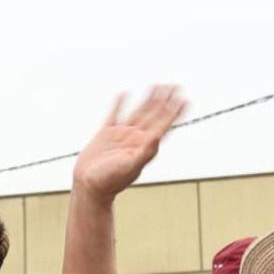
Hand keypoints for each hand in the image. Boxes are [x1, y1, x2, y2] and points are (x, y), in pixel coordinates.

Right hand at [70, 86, 187, 201]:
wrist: (89, 187)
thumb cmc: (109, 181)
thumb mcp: (129, 166)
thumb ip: (144, 152)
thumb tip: (157, 137)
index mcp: (144, 146)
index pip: (163, 124)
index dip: (175, 112)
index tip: (185, 99)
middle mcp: (136, 139)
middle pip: (154, 115)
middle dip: (165, 100)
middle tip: (176, 86)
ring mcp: (122, 135)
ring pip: (139, 112)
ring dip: (149, 99)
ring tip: (158, 86)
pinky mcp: (106, 134)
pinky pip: (115, 114)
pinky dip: (120, 103)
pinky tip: (124, 93)